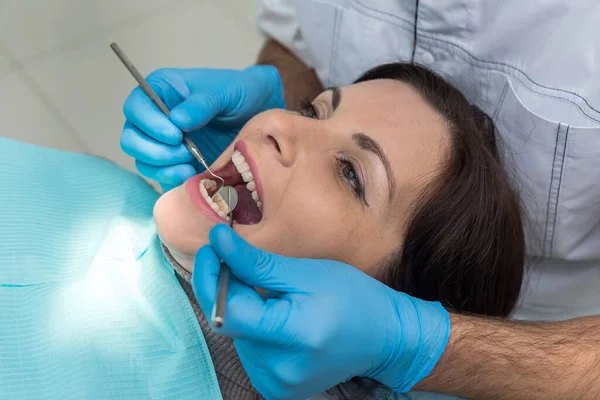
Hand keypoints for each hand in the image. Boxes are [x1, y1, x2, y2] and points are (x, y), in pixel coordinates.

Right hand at [120, 66, 284, 190]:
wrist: (261, 115)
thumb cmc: (243, 93)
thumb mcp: (229, 90)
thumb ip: (204, 102)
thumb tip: (177, 120)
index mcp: (163, 91)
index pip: (136, 106)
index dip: (148, 122)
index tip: (174, 134)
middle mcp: (158, 118)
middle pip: (132, 138)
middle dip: (153, 149)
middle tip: (182, 151)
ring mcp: (165, 144)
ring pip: (143, 161)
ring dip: (162, 166)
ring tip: (189, 164)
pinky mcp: (176, 165)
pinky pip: (161, 177)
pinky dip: (172, 179)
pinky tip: (192, 176)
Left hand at [192, 224, 450, 398]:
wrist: (384, 338)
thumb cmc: (353, 298)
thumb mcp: (308, 272)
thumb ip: (257, 263)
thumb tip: (217, 242)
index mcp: (295, 337)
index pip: (230, 312)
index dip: (212, 279)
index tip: (210, 248)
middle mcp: (281, 370)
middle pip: (232, 323)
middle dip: (230, 288)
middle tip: (241, 261)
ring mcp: (277, 385)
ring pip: (238, 335)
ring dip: (244, 308)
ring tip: (274, 294)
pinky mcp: (276, 389)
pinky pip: (249, 349)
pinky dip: (255, 327)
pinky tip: (277, 316)